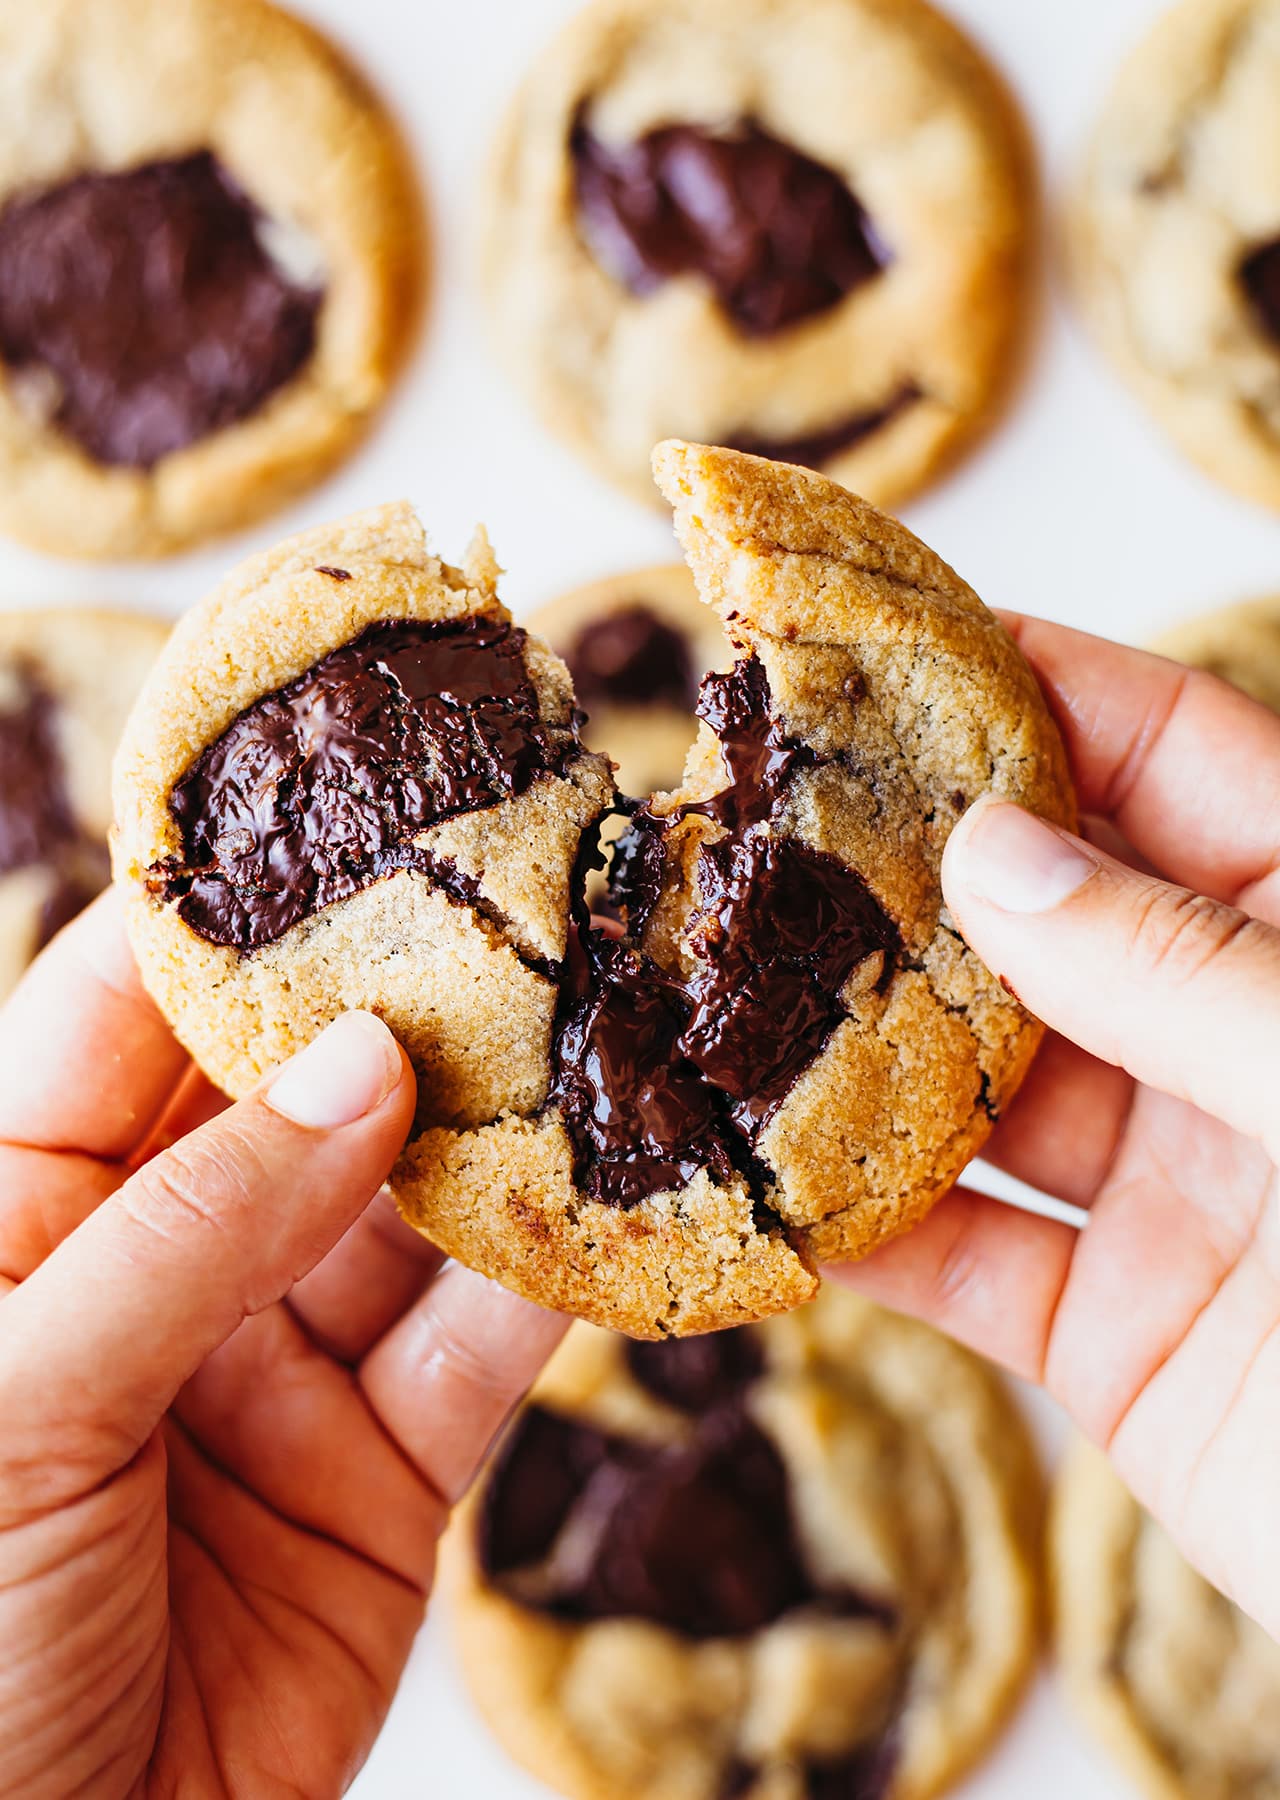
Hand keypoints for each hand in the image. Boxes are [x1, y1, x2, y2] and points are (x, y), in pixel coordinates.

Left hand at [0, 894, 565, 1797]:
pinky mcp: (383, 1471)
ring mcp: (275, 1367)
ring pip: (409, 1215)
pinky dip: (558, 1282)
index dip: (222, 921)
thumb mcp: (17, 1408)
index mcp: (19, 1220)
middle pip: (293, 1100)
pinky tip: (629, 1204)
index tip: (336, 811)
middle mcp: (157, 1270)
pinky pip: (482, 1350)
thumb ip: (196, 1225)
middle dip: (400, 1010)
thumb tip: (356, 1063)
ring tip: (604, 1031)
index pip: (119, 1024)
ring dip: (503, 1135)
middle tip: (517, 907)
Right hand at [829, 615, 1279, 1637]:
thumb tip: (994, 850)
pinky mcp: (1115, 1332)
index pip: (1169, 753)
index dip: (1027, 684)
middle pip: (1042, 916)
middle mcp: (1238, 1042)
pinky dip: (859, 1230)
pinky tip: (752, 1179)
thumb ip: (1183, 971)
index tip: (876, 647)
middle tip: (745, 816)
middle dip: (899, 867)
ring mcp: (1175, 1187)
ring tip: (709, 987)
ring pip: (979, 1089)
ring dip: (849, 1051)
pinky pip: (963, 1260)